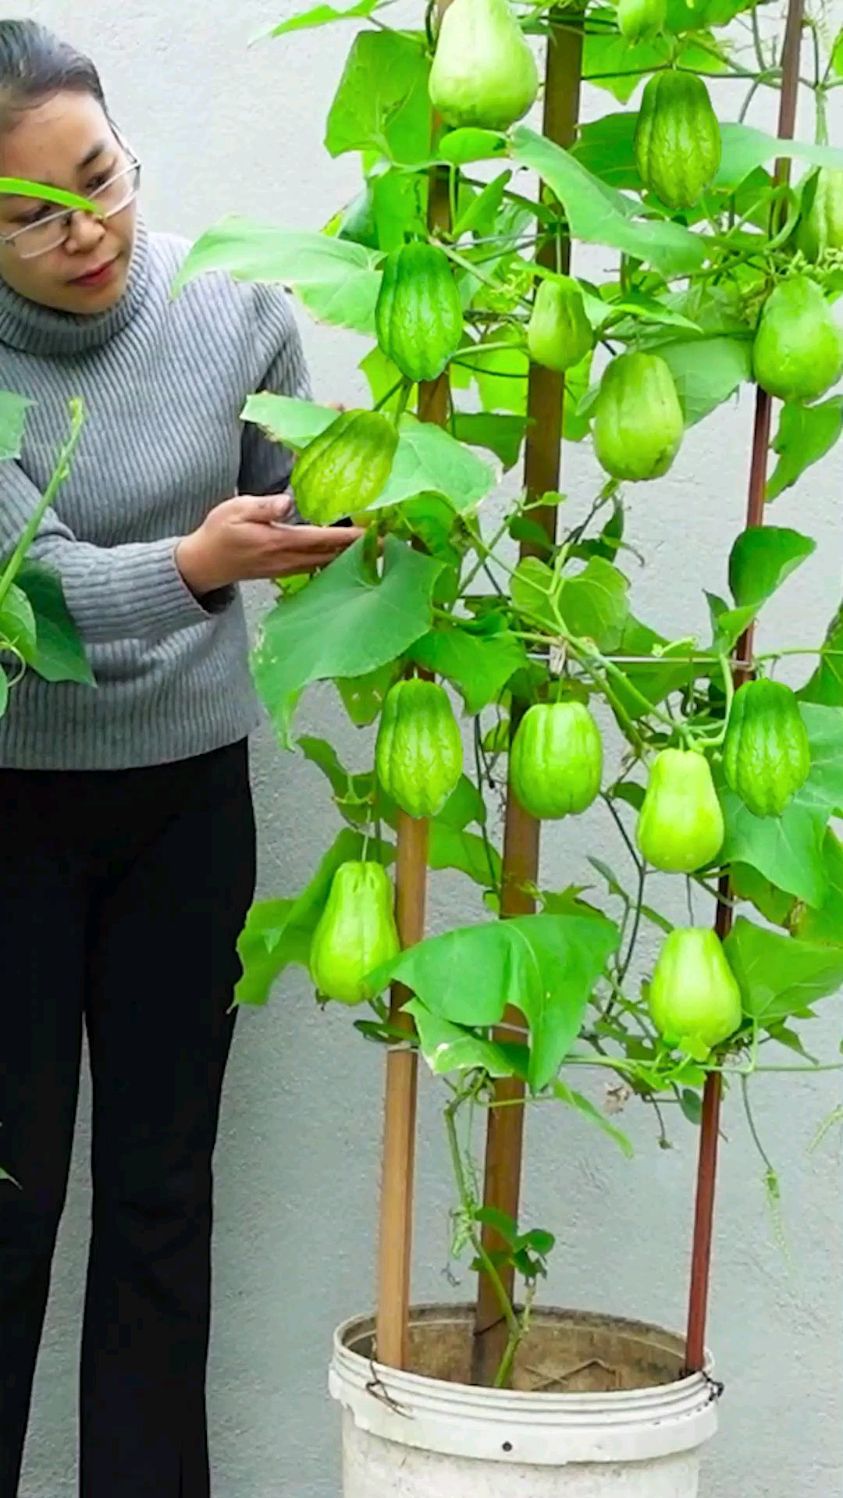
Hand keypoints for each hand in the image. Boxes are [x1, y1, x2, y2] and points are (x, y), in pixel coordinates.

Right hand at [175, 495, 363, 595]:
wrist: (205, 563)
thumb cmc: (219, 532)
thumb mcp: (236, 510)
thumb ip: (264, 506)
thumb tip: (288, 503)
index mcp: (279, 542)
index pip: (322, 539)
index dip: (350, 537)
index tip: (373, 532)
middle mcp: (288, 560)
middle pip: (331, 555)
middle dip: (359, 549)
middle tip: (386, 540)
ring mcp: (288, 569)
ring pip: (326, 564)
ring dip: (349, 556)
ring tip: (374, 547)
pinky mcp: (285, 571)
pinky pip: (317, 567)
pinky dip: (334, 561)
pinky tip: (346, 555)